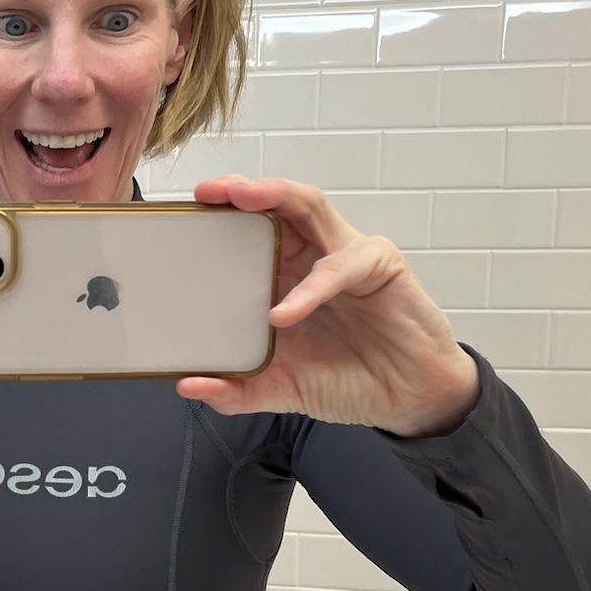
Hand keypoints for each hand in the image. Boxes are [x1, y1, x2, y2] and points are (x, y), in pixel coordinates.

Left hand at [177, 174, 479, 436]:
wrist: (407, 400)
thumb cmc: (349, 379)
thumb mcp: (282, 388)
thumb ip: (237, 391)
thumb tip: (188, 386)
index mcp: (285, 276)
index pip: (250, 230)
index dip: (219, 215)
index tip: (183, 212)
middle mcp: (312, 255)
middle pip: (276, 205)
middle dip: (240, 190)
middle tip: (207, 193)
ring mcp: (346, 255)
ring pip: (309, 207)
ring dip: (274, 197)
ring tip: (239, 200)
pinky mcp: (380, 265)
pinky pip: (341, 266)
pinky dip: (311, 287)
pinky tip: (284, 313)